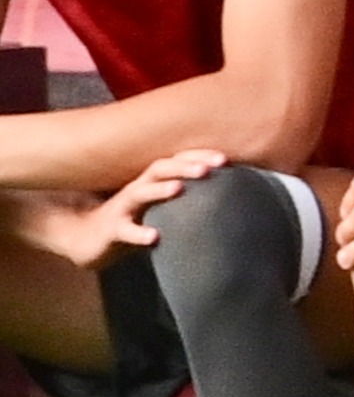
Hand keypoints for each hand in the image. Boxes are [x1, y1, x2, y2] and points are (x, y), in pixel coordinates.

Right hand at [18, 150, 229, 266]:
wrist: (85, 239)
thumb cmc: (130, 220)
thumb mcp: (157, 206)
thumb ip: (183, 198)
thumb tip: (225, 194)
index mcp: (150, 182)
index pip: (175, 162)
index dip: (198, 156)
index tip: (225, 158)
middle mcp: (136, 190)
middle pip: (159, 169)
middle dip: (184, 166)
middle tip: (210, 167)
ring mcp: (121, 209)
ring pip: (139, 193)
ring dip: (159, 189)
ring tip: (179, 188)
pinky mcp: (111, 231)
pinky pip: (125, 231)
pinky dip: (139, 234)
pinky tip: (154, 237)